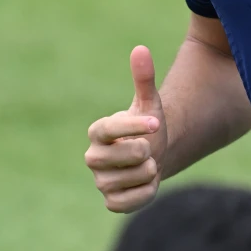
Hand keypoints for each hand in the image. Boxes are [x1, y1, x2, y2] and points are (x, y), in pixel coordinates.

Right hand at [85, 45, 168, 211]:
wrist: (153, 155)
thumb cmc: (147, 127)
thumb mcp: (149, 102)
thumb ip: (143, 78)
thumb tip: (140, 49)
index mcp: (98, 131)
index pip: (110, 129)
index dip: (135, 126)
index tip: (156, 124)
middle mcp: (93, 157)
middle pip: (126, 155)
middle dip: (146, 151)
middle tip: (147, 149)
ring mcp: (101, 180)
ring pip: (133, 178)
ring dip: (150, 170)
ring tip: (147, 163)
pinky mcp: (110, 201)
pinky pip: (130, 201)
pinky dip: (146, 191)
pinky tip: (146, 182)